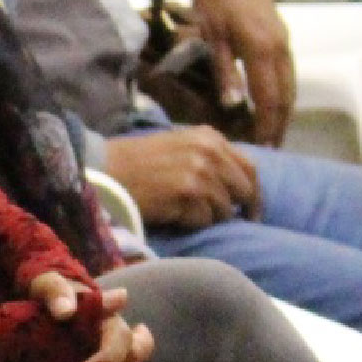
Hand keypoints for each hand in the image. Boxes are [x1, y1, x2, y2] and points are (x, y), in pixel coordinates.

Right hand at [104, 128, 259, 230]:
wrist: (108, 170)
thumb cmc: (140, 161)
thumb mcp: (182, 146)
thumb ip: (212, 158)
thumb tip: (241, 186)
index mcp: (211, 137)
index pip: (250, 168)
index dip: (253, 193)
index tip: (250, 210)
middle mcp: (210, 151)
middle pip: (244, 191)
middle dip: (235, 208)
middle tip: (222, 220)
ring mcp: (200, 172)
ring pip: (225, 210)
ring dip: (208, 217)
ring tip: (183, 210)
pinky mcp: (188, 194)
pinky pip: (204, 221)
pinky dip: (191, 223)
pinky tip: (173, 214)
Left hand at [164, 0, 295, 142]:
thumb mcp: (210, 35)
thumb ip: (224, 71)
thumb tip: (233, 105)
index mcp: (261, 48)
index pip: (270, 99)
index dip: (266, 126)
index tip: (262, 149)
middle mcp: (279, 45)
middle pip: (286, 96)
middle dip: (279, 125)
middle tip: (270, 150)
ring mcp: (283, 39)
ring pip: (290, 84)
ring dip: (283, 111)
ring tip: (273, 134)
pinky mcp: (280, 34)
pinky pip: (287, 72)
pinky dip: (283, 93)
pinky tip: (273, 104)